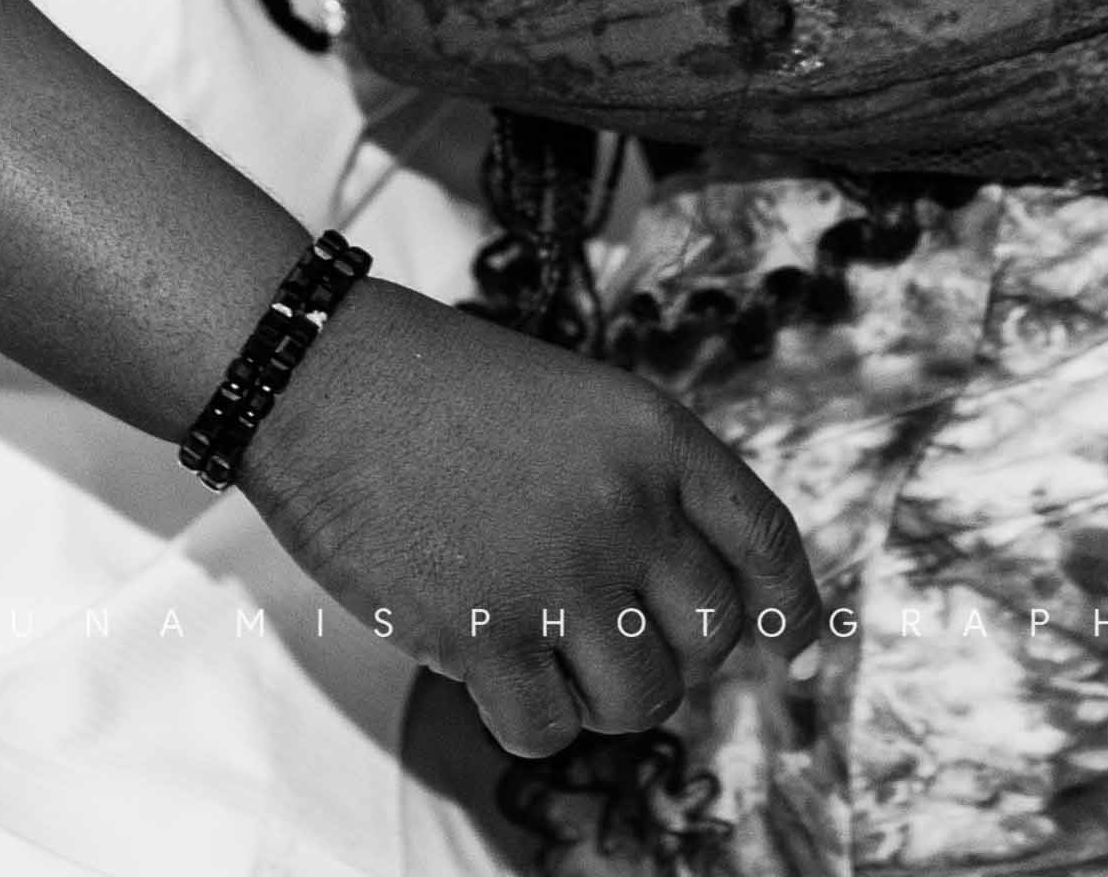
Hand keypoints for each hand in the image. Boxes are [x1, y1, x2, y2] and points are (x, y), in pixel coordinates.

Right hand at [240, 285, 819, 756]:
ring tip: (550, 659)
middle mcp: (627, 507)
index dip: (790, 606)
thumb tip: (678, 591)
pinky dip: (527, 721)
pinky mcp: (484, 633)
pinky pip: (547, 731)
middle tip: (613, 642)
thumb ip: (637, 480)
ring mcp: (559, 574)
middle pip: (711, 639)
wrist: (317, 375)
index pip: (765, 541)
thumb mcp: (571, 402)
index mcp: (655, 436)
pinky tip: (491, 675)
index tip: (789, 641)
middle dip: (673, 656)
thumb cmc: (431, 384)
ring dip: (603, 697)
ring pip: (643, 700)